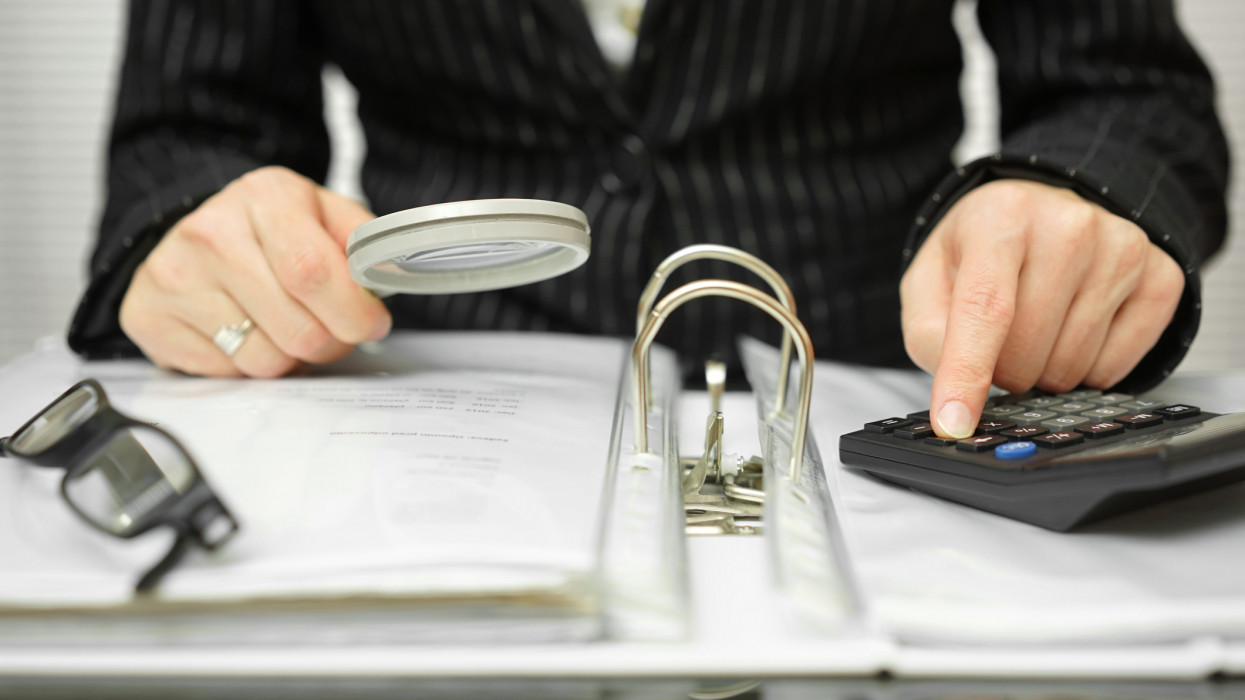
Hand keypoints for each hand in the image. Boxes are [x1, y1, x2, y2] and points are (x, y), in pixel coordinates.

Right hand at [120, 166, 391, 376]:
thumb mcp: (324, 214)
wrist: (194, 232)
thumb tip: (390, 275)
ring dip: (290, 358)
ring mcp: (173, 276)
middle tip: (332, 330)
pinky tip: (244, 331)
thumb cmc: (271, 230)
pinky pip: (227, 374)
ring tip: (283, 326)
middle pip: (297, 329)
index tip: (371, 323)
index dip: (352, 311)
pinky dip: (247, 365)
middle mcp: (211, 232)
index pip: (313, 272)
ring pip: (264, 361)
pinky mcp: (149, 317)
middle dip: (331, 342)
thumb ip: (364, 242)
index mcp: (264, 197)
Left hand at [900, 179, 1184, 438]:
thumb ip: (929, 333)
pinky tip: (1073, 333)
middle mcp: (1068, 225)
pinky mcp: (1160, 278)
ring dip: (1042, 371)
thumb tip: (957, 395)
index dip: (966, 373)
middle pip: (1027, 349)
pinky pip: (1114, 368)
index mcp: (1001, 217)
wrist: (1042, 214)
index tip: (954, 422)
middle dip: (1003, 369)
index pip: (985, 308)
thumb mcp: (930, 279)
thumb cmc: (982, 251)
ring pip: (1070, 366)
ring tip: (1035, 331)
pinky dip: (1086, 371)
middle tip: (998, 341)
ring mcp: (1122, 249)